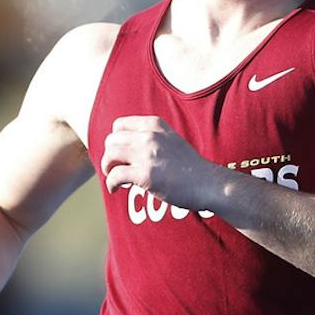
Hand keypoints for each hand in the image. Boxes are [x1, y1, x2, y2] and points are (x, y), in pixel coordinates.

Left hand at [100, 116, 226, 211]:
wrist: (208, 183)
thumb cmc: (190, 167)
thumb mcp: (171, 140)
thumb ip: (152, 139)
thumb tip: (128, 149)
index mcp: (155, 125)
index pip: (119, 125)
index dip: (115, 141)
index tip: (119, 153)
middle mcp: (149, 136)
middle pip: (111, 140)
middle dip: (109, 155)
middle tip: (115, 168)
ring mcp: (147, 155)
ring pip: (110, 155)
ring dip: (107, 168)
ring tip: (113, 177)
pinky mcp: (145, 175)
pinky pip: (115, 175)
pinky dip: (110, 183)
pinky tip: (115, 189)